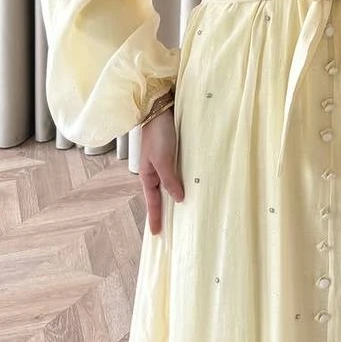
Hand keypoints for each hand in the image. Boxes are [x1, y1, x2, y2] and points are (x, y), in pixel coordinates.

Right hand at [140, 108, 183, 235]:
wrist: (160, 107)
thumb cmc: (159, 134)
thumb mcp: (163, 160)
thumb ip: (170, 179)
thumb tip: (177, 199)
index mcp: (148, 175)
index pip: (153, 201)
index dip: (155, 217)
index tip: (156, 234)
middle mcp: (155, 170)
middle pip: (161, 194)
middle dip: (165, 208)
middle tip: (172, 226)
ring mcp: (165, 161)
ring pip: (171, 182)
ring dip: (176, 194)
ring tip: (185, 210)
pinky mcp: (174, 151)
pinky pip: (179, 170)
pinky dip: (183, 180)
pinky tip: (192, 184)